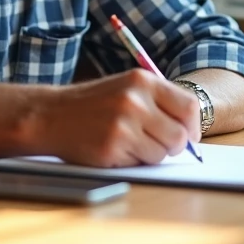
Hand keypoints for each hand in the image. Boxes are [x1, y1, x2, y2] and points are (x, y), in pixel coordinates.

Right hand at [34, 70, 200, 166]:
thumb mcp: (127, 88)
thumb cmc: (94, 105)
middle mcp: (135, 100)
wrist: (51, 115)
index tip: (189, 135)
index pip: (189, 106)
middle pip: (180, 135)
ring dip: (151, 154)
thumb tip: (191, 130)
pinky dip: (133, 161)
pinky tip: (115, 149)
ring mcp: (123, 124)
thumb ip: (158, 102)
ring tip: (129, 143)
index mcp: (143, 80)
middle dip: (173, 145)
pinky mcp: (112, 147)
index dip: (192, 126)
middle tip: (156, 143)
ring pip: (162, 153)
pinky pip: (141, 163)